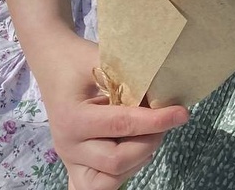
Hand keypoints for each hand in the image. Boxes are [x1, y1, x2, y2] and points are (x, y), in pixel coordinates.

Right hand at [34, 32, 188, 189]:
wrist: (53, 63)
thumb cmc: (79, 59)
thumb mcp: (103, 60)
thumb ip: (131, 79)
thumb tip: (165, 95)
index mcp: (73, 118)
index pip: (122, 125)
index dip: (156, 121)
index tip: (181, 113)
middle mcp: (68, 146)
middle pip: (116, 161)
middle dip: (149, 142)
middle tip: (164, 121)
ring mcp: (70, 160)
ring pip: (109, 181)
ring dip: (136, 160)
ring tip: (147, 135)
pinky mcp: (74, 165)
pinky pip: (94, 187)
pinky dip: (117, 177)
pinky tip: (131, 157)